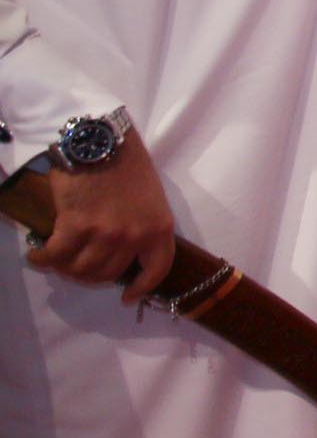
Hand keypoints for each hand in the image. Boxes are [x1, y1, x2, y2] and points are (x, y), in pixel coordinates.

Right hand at [12, 137, 178, 302]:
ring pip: (80, 269)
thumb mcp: (150, 196)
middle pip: (108, 274)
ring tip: (55, 259)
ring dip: (63, 268)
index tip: (127, 297)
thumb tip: (123, 249)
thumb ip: (141, 223)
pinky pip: (55, 256)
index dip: (142, 287)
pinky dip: (42, 259)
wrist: (100, 141)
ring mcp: (106, 233)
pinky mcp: (76, 226)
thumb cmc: (126, 163)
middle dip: (88, 275)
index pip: (156, 269)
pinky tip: (35, 254)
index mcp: (159, 228)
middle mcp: (134, 236)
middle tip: (75, 266)